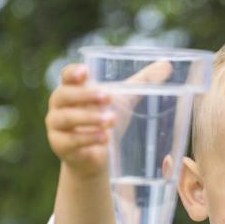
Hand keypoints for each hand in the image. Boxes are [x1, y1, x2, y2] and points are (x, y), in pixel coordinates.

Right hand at [45, 61, 174, 178]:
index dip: (73, 73)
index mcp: (72, 89)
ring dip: (89, 118)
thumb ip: (143, 83)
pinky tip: (104, 138)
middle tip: (108, 97)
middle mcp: (59, 105)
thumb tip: (168, 65)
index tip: (87, 72)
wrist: (97, 158)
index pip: (67, 76)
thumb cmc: (106, 121)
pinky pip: (71, 141)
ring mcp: (56, 126)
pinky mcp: (60, 146)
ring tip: (111, 120)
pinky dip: (88, 139)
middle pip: (65, 95)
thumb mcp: (124, 101)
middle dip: (86, 95)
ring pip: (67, 118)